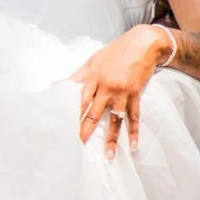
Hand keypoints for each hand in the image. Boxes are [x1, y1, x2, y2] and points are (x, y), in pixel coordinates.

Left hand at [71, 25, 173, 159]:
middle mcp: (107, 87)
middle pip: (95, 113)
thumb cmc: (116, 51)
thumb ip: (76, 75)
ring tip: (108, 156)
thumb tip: (56, 84)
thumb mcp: (93, 60)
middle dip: (87, 130)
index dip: (73, 115)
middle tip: (80, 146)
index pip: (80, 100)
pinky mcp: (136, 95)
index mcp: (94, 77)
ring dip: (112, 138)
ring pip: (116, 119)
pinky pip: (134, 116)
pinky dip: (134, 131)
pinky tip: (133, 146)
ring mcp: (123, 92)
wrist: (144, 43)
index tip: (66, 128)